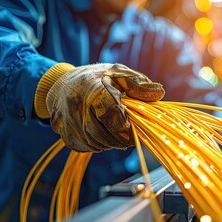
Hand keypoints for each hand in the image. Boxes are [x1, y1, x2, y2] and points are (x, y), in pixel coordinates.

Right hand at [34, 63, 164, 151]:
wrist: (62, 85)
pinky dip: (99, 145)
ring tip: (116, 133)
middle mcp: (77, 107)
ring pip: (95, 143)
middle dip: (120, 138)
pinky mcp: (66, 135)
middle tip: (129, 135)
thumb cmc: (96, 79)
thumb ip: (139, 85)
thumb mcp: (118, 74)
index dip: (124, 125)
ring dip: (111, 143)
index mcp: (93, 90)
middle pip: (103, 133)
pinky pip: (87, 147)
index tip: (133, 128)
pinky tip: (103, 134)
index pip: (111, 113)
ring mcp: (69, 123)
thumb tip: (159, 93)